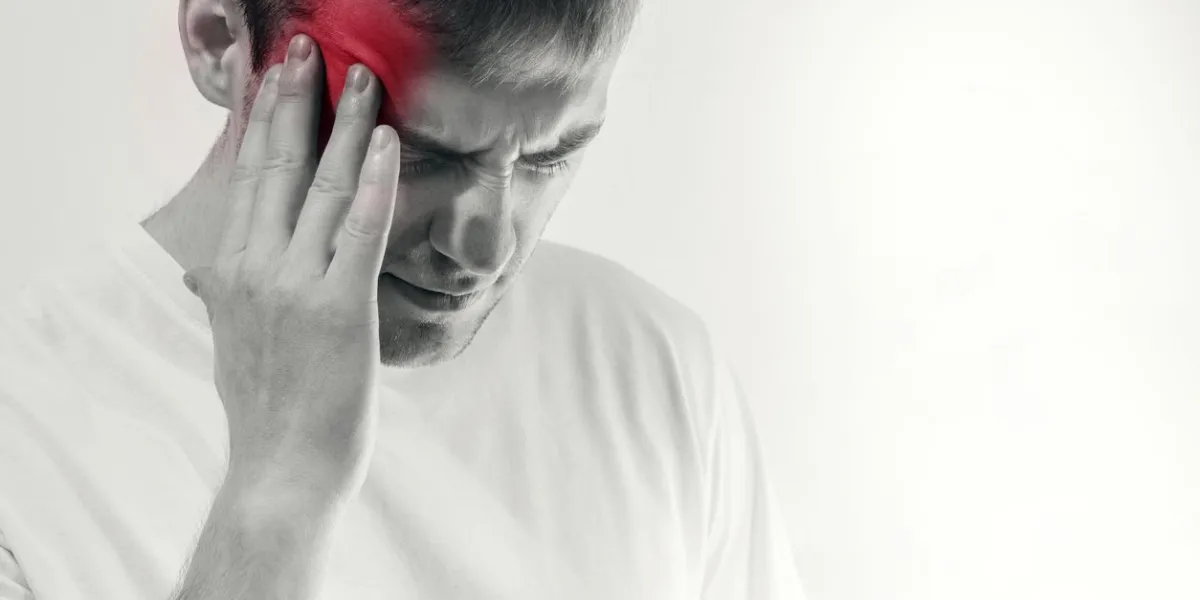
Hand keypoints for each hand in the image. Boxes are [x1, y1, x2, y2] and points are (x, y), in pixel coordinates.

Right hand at [182, 34, 400, 502]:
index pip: (247, 177)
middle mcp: (254, 267)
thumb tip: (213, 272)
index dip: (262, 120)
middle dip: (298, 100)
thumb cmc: (267, 411)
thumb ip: (228, 294)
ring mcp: (295, 285)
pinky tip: (387, 143)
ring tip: (364, 79)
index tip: (272, 76)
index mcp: (230, 270)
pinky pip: (359, 231)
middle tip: (310, 48)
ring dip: (346, 126)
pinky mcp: (339, 309)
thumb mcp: (231, 340)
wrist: (280, 473)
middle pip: (279, 165)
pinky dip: (375, 182)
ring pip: (324, 187)